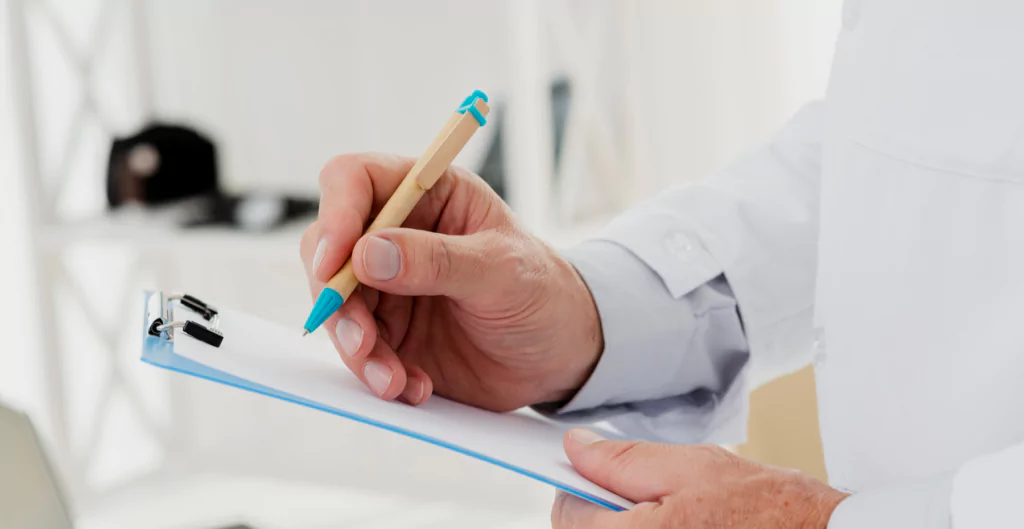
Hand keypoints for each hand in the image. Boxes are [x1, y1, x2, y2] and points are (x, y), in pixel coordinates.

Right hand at [299, 153, 602, 410]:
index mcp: (429, 195)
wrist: (560, 355)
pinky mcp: (389, 333)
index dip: (335, 214)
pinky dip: (377, 374)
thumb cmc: (543, 293)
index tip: (334, 263)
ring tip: (394, 380)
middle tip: (363, 342)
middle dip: (337, 300)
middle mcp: (398, 234)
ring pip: (337, 307)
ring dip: (357, 349)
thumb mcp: (501, 272)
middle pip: (329, 249)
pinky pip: (359, 351)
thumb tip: (366, 253)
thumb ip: (437, 260)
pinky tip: (414, 387)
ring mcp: (388, 286)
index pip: (355, 180)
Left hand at [552, 429, 848, 527]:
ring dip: (633, 525)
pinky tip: (690, 526)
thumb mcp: (693, 466)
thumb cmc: (770, 510)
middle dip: (608, 510)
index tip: (594, 474)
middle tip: (653, 494)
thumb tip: (578, 449)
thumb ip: (624, 459)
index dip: (580, 486)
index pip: (567, 515)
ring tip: (680, 514)